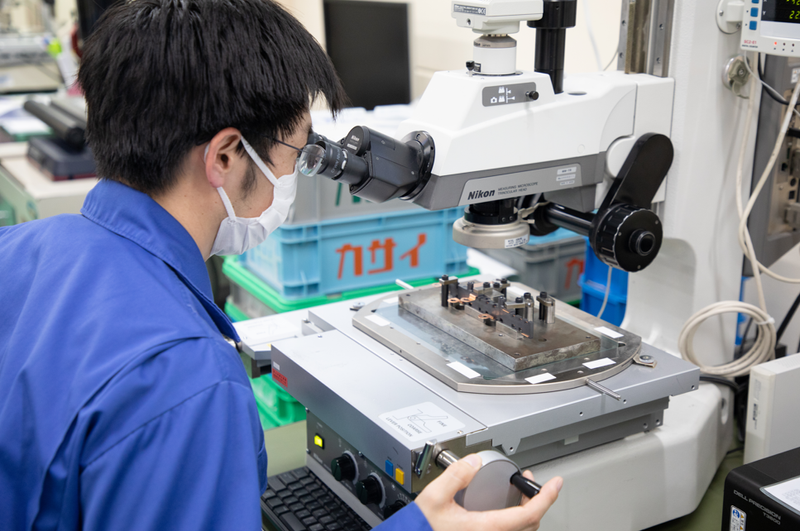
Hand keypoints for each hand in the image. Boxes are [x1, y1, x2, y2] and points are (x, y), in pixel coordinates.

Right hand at [414, 454, 562, 530]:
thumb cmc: (421, 529)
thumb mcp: (433, 498)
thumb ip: (455, 476)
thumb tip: (475, 462)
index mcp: (485, 528)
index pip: (529, 514)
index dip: (546, 497)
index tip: (555, 484)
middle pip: (530, 524)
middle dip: (538, 501)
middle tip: (534, 484)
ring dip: (527, 512)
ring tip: (521, 495)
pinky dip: (516, 522)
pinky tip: (505, 512)